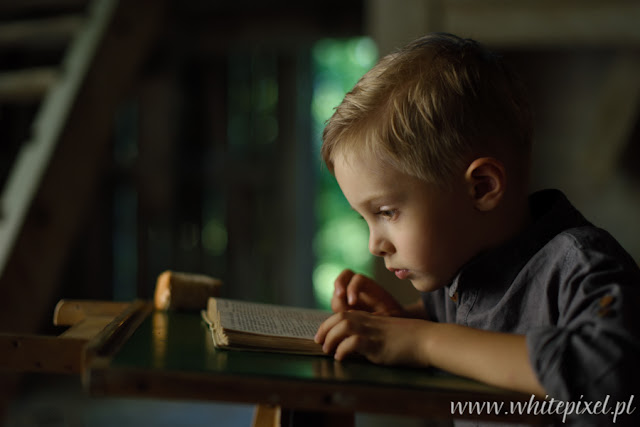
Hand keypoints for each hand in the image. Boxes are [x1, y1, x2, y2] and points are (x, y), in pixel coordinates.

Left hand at [314, 310, 431, 366]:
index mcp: (369, 318)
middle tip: (320, 344)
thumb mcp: (383, 333)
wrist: (425, 339)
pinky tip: (341, 358)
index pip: (341, 315)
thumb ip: (369, 334)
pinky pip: (354, 342)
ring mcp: (373, 332)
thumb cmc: (407, 339)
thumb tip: (352, 348)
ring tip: (329, 351)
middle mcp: (368, 322)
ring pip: (343, 327)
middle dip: (325, 330)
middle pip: (339, 318)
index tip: (320, 336)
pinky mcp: (377, 344)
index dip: (327, 325)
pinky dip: (343, 349)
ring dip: (331, 339)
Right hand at [331, 269, 404, 315]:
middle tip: (339, 301)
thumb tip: (372, 315)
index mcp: (370, 285)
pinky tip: (342, 324)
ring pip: (336, 294)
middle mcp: (358, 287)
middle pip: (342, 278)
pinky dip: (335, 313)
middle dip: (339, 286)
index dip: (352, 287)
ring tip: (342, 318)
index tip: (353, 303)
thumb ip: (385, 314)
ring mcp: (349, 295)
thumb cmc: (394, 315)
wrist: (391, 319)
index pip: (358, 278)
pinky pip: (335, 307)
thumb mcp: (394, 314)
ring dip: (336, 303)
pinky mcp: (344, 305)